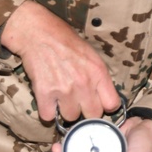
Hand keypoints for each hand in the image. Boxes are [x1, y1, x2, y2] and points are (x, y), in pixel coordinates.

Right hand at [0, 0, 119, 121]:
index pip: (112, 104)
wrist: (38, 33)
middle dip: (86, 111)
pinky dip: (47, 111)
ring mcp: (64, 90)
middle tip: (78, 102)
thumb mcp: (91, 54)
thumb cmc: (65, 41)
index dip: (106, 107)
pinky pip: (48, 117)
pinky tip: (48, 100)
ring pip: (70, 117)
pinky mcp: (44, 93)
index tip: (99, 104)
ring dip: (66, 111)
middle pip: (92, 115)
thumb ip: (99, 76)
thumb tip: (104, 97)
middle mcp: (84, 83)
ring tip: (61, 98)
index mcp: (98, 72)